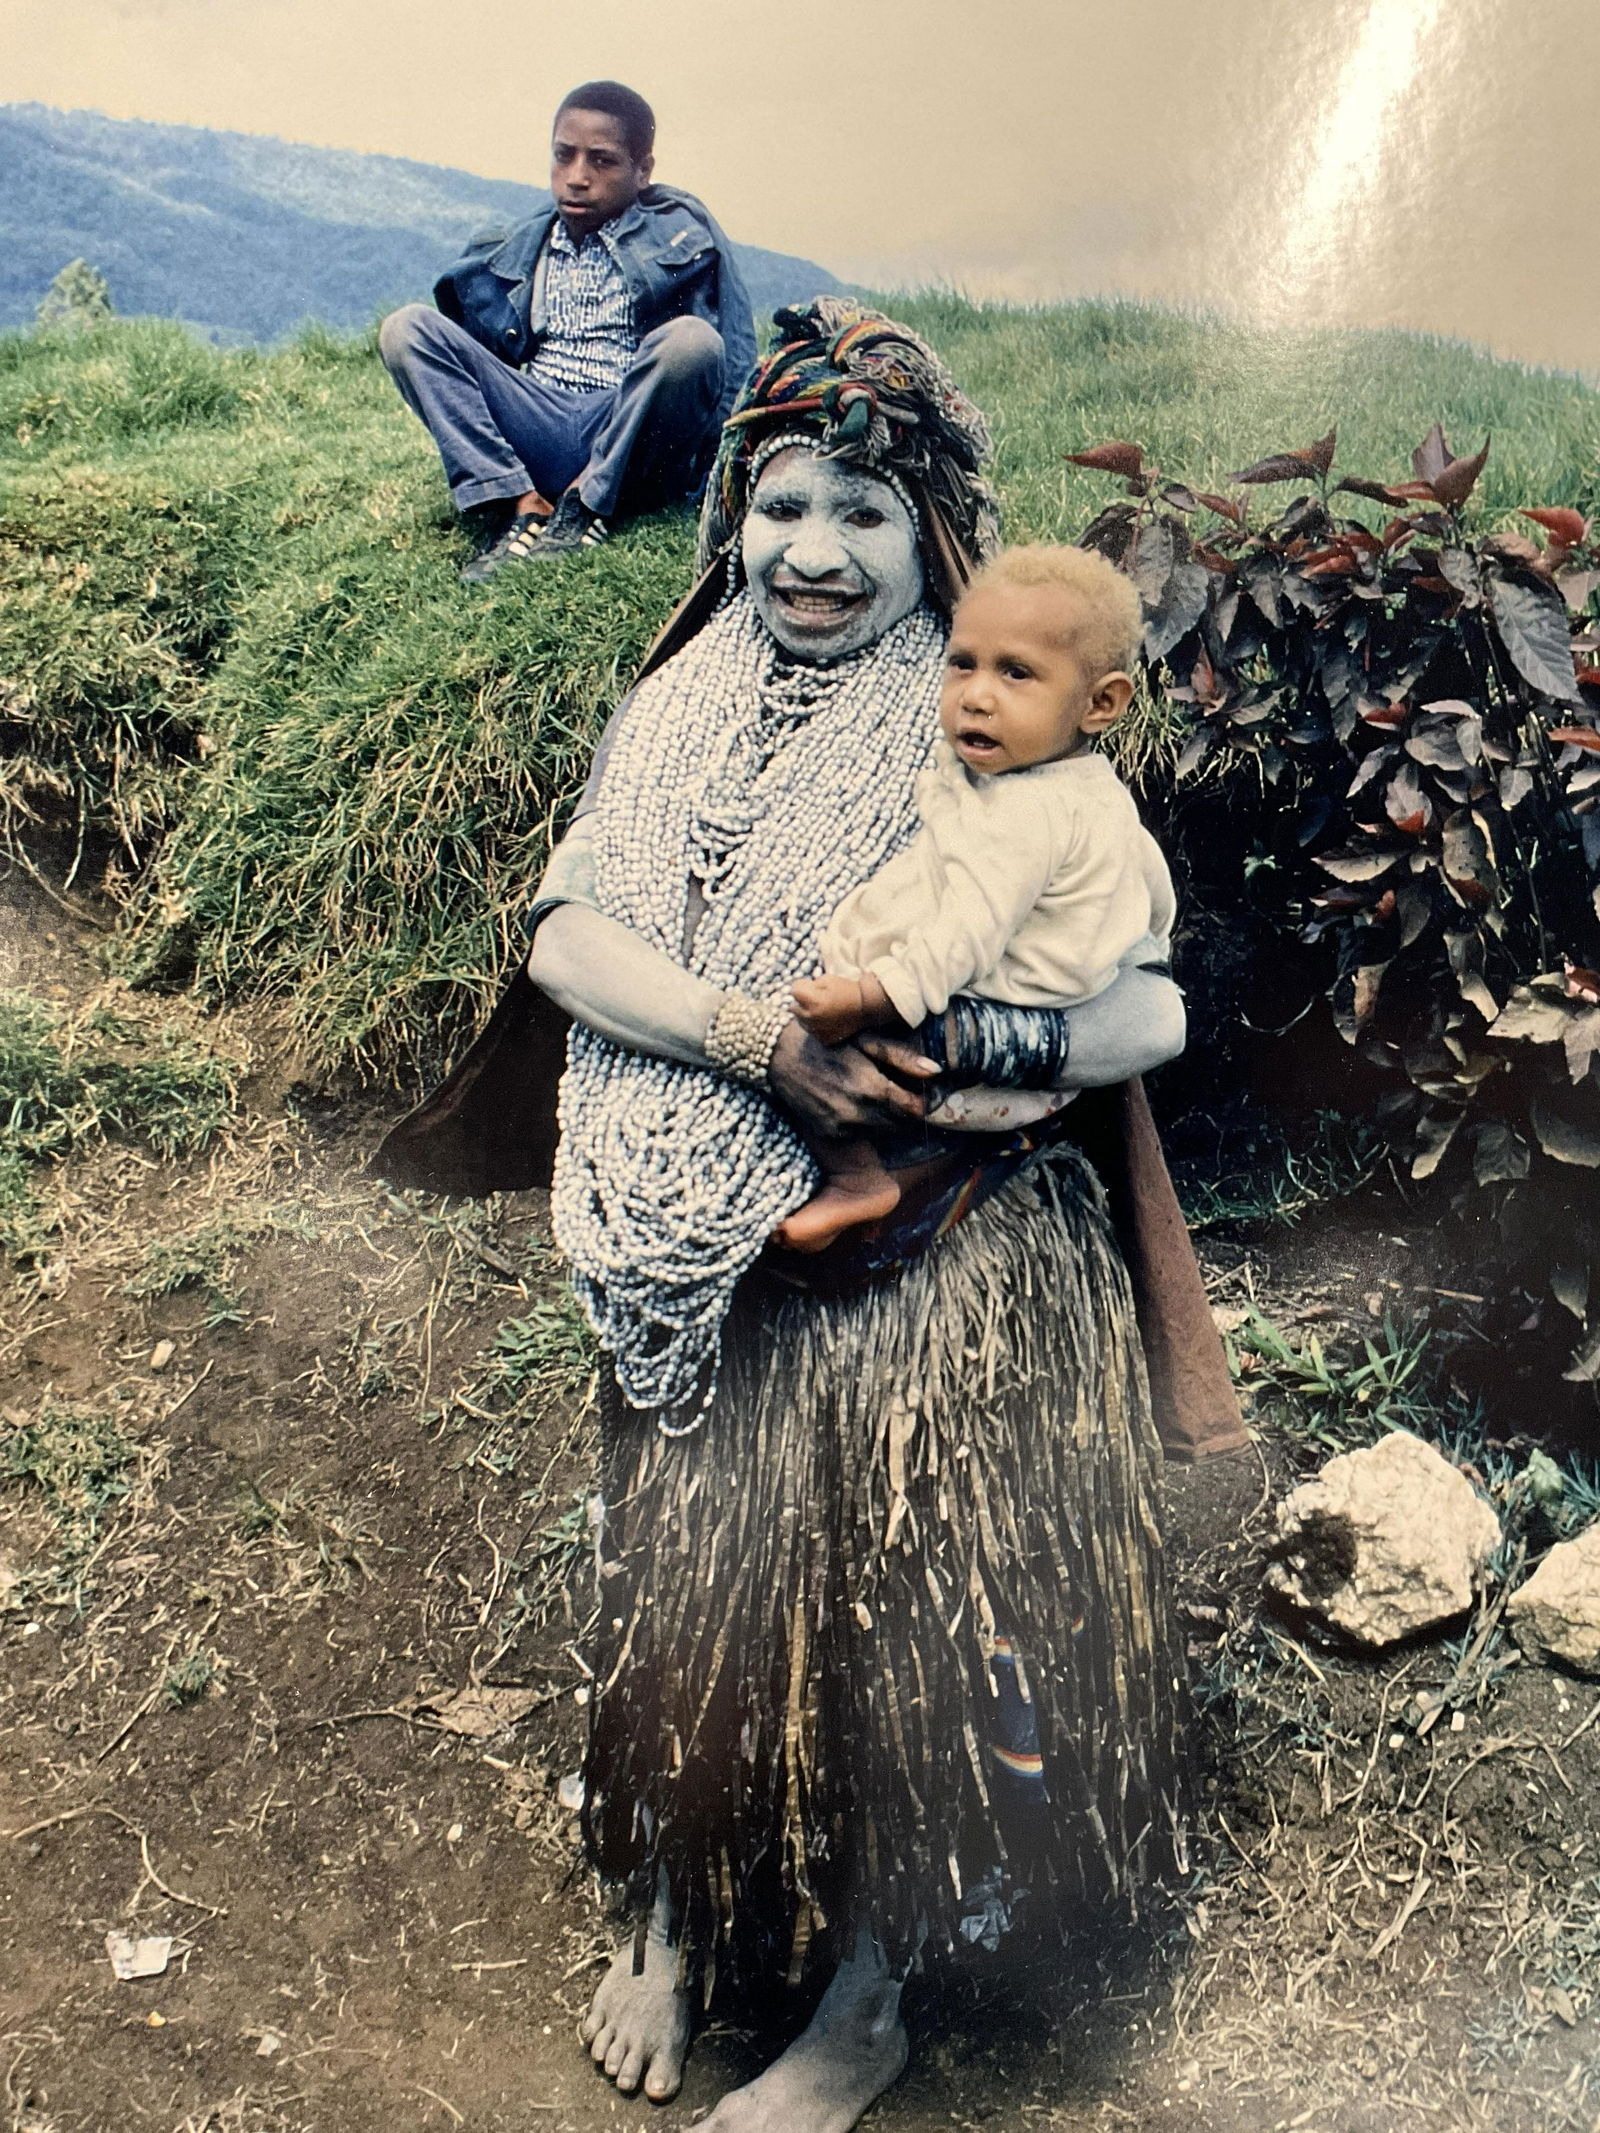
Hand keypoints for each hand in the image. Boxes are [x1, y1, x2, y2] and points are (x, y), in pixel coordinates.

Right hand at [767, 1022, 936, 1136]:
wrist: (778, 1054)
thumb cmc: (826, 1041)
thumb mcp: (865, 1040)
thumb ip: (901, 1057)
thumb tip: (935, 1072)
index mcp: (872, 1087)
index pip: (915, 1110)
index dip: (923, 1102)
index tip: (922, 1093)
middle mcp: (859, 1113)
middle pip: (901, 1123)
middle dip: (905, 1110)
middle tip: (899, 1091)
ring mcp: (842, 1126)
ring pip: (881, 1131)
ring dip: (885, 1117)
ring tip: (874, 1093)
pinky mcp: (829, 1133)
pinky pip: (859, 1133)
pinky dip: (863, 1122)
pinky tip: (852, 1101)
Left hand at [791, 974, 868, 1045]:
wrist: (866, 1007)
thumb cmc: (846, 990)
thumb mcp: (826, 979)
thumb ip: (808, 985)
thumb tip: (797, 993)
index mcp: (812, 1001)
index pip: (793, 990)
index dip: (803, 985)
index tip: (812, 986)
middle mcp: (812, 1018)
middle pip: (793, 1007)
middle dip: (802, 1002)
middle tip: (817, 999)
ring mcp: (817, 1031)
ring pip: (801, 1021)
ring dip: (807, 1015)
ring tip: (823, 1010)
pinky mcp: (823, 1039)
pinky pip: (812, 1031)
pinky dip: (816, 1026)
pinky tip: (828, 1020)